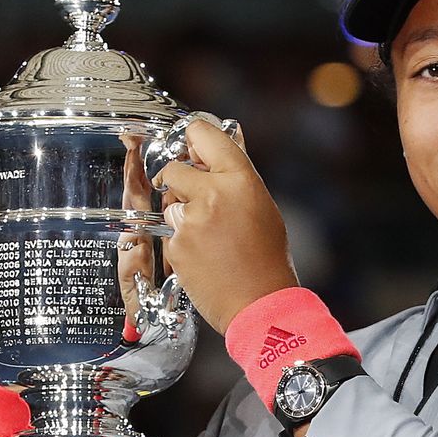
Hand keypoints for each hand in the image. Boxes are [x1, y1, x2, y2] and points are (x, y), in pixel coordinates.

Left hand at [151, 119, 298, 334]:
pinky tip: (204, 255)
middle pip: (173, 168)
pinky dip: (181, 241)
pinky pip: (169, 231)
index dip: (191, 138)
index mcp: (239, 179)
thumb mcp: (262, 206)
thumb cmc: (267, 257)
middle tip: (199, 200)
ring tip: (211, 237)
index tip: (188, 146)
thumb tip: (229, 135)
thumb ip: (238, 173)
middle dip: (180, 182)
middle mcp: (212, 193)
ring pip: (169, 203)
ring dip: (182, 214)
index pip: (201, 132)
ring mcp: (190, 220)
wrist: (261, 304)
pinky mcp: (176, 245)